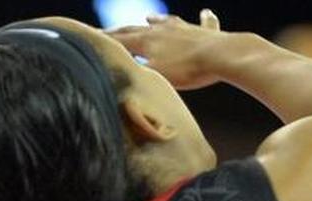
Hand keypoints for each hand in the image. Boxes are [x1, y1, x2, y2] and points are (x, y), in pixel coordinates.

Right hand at [108, 9, 226, 89]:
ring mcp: (185, 29)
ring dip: (156, 21)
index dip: (104, 41)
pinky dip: (204, 19)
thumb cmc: (187, 69)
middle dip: (122, 31)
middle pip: (137, 28)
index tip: (90, 39)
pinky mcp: (207, 33)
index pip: (120, 40)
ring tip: (149, 18)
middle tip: (109, 31)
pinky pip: (205, 23)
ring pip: (167, 23)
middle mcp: (163, 30)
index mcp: (147, 40)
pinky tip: (207, 12)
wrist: (221, 55)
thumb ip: (137, 72)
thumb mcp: (155, 76)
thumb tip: (117, 69)